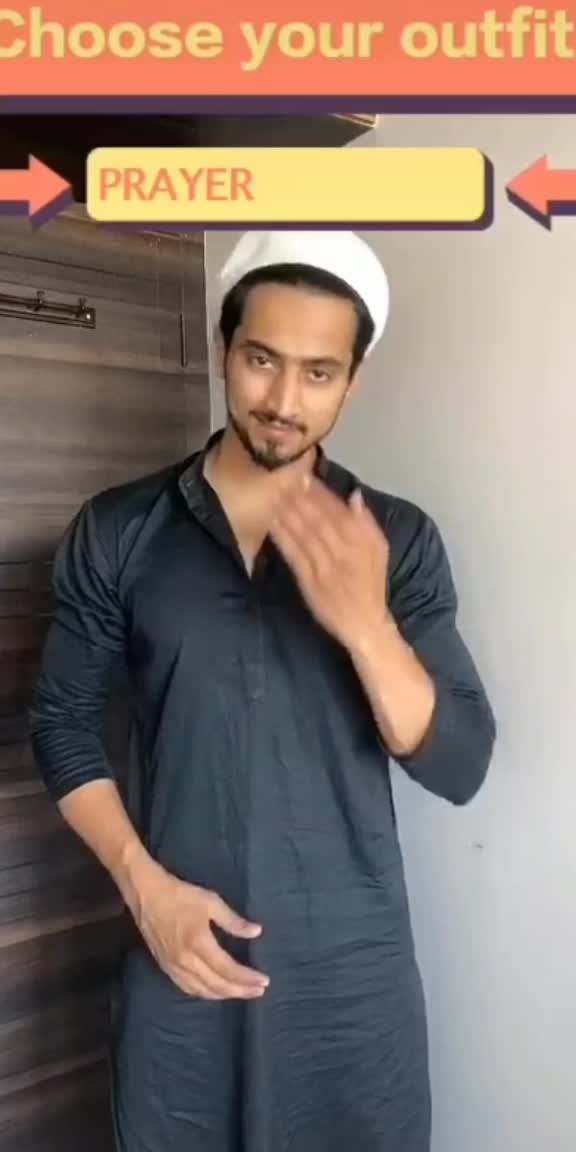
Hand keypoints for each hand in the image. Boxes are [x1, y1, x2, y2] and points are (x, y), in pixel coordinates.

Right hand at [125, 853, 268, 999]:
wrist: (146, 894)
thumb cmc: (180, 895)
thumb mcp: (210, 902)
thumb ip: (233, 921)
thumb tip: (256, 932)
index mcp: (199, 943)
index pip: (228, 969)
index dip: (247, 978)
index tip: (264, 981)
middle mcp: (186, 961)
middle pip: (217, 984)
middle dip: (240, 990)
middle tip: (259, 991)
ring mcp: (173, 967)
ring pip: (202, 990)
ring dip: (224, 994)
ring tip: (241, 992)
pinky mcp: (165, 967)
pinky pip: (187, 988)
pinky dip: (204, 993)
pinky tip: (214, 991)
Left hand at [270, 476, 390, 651]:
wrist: (364, 622)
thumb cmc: (371, 584)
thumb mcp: (379, 550)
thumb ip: (367, 522)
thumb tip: (355, 495)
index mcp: (361, 541)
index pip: (337, 510)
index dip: (319, 492)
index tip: (305, 476)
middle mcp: (343, 551)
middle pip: (317, 519)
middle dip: (299, 498)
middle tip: (283, 479)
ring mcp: (324, 567)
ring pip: (303, 534)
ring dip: (287, 513)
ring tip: (273, 494)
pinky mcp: (308, 582)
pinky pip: (293, 555)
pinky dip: (282, 537)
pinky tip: (272, 523)